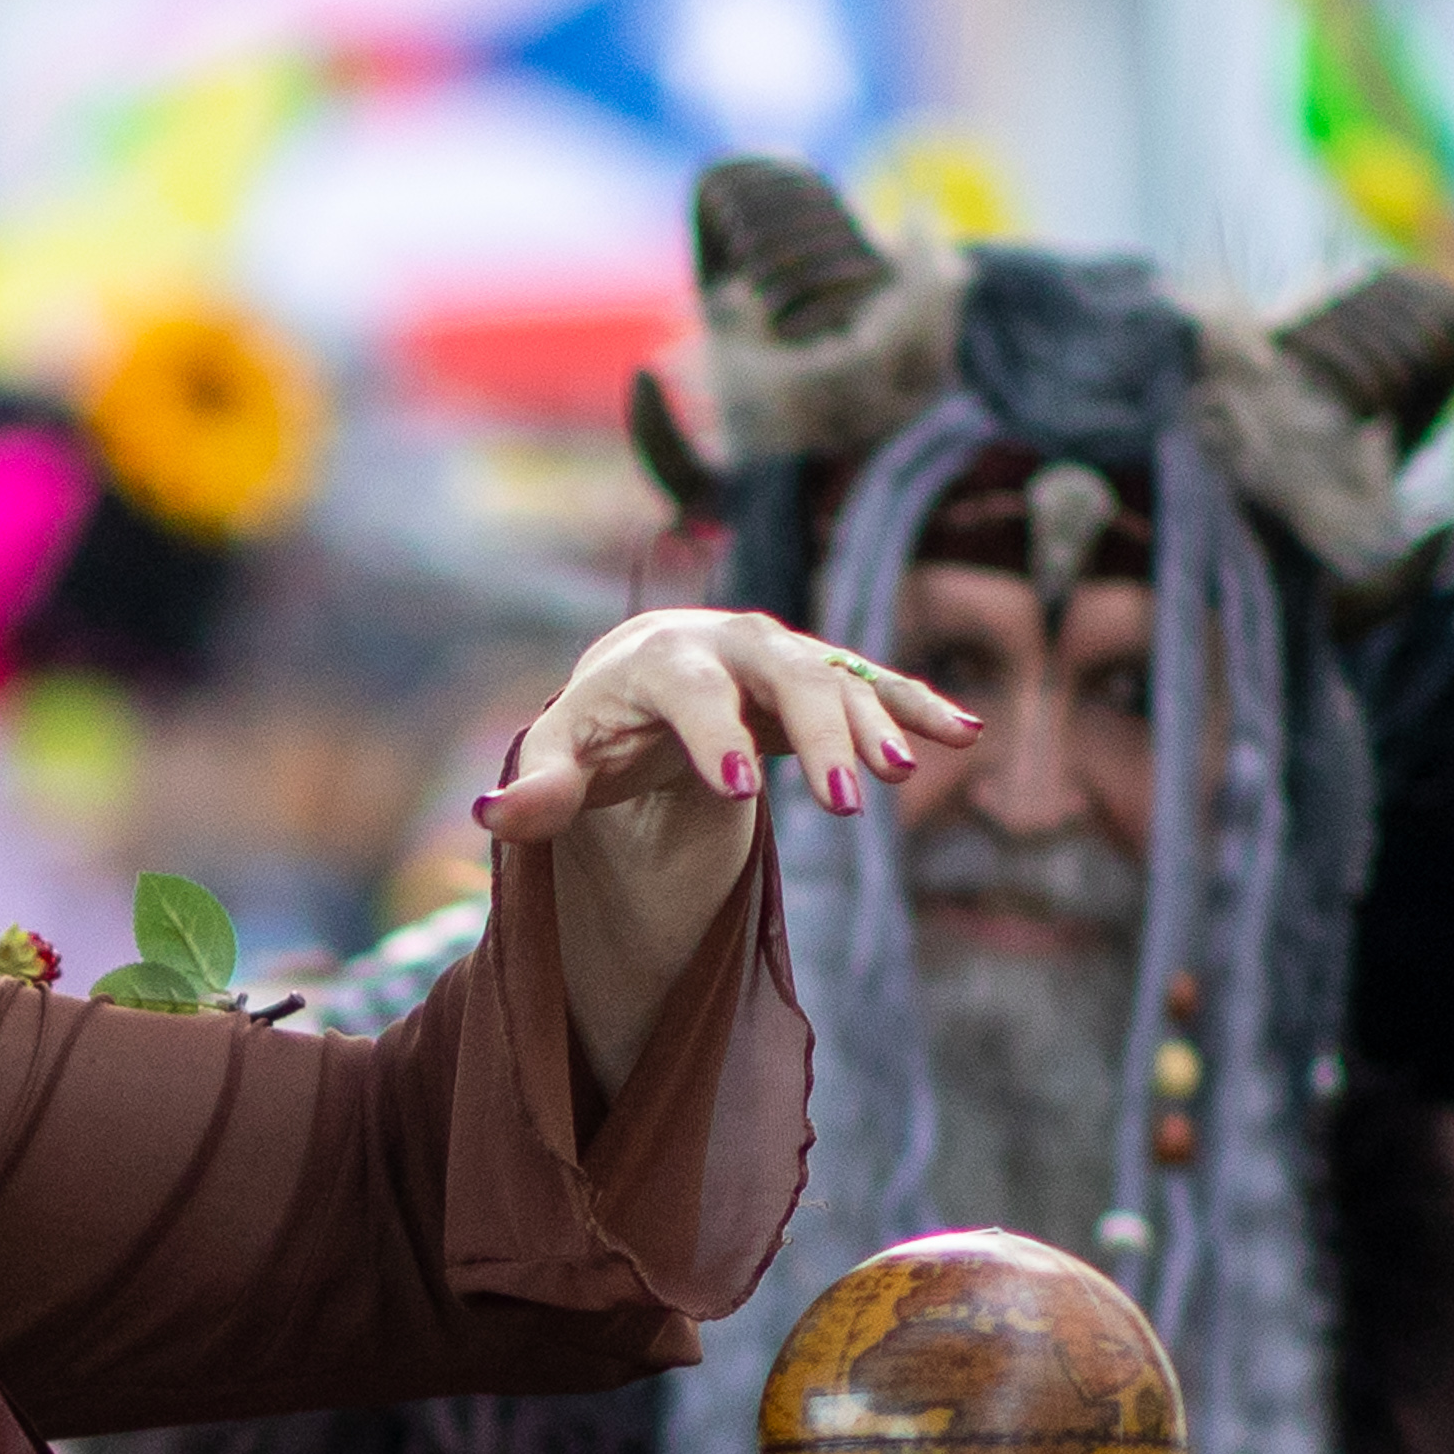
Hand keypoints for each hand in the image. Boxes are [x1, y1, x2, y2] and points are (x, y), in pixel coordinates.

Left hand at [480, 610, 980, 1094]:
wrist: (641, 675)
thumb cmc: (597, 729)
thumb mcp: (559, 760)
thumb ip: (536, 790)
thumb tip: (491, 811)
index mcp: (659, 660)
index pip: (690, 692)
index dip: (713, 736)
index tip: (736, 789)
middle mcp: (728, 643)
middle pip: (781, 674)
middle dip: (815, 731)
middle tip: (841, 800)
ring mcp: (781, 655)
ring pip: (834, 678)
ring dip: (873, 721)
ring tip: (900, 774)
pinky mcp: (817, 676)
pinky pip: (873, 684)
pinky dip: (915, 704)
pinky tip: (963, 733)